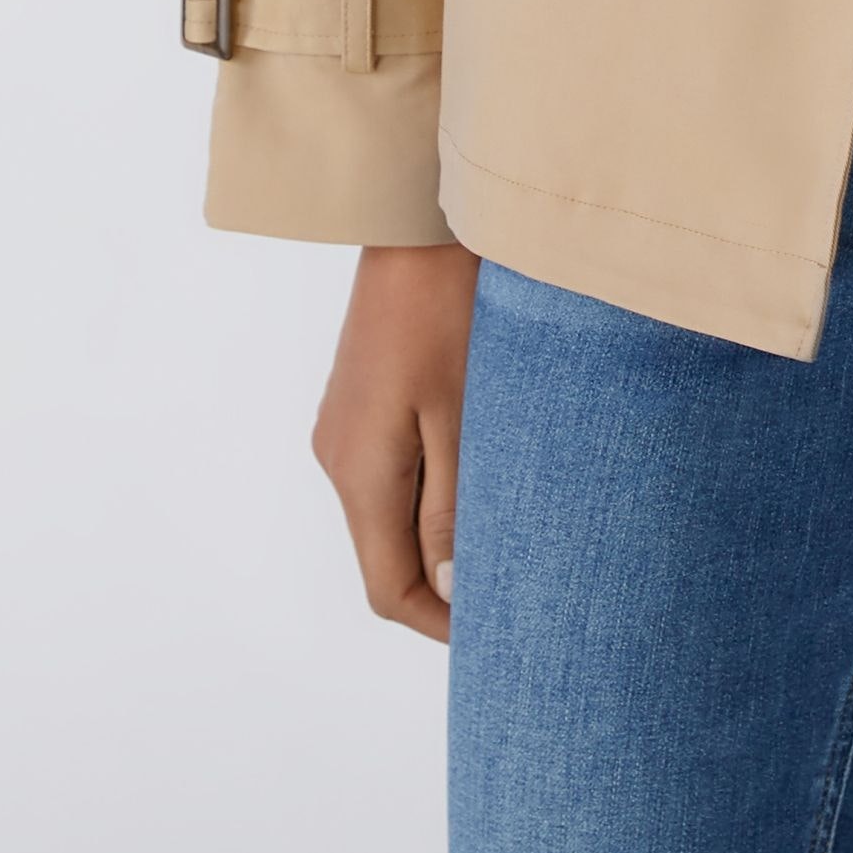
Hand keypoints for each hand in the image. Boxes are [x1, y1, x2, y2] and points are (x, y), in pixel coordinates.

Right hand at [311, 239, 478, 641]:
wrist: (416, 219)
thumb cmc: (449, 308)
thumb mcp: (462, 414)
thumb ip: (452, 507)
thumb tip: (449, 590)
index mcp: (360, 471)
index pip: (388, 587)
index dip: (440, 621)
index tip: (494, 633)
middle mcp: (338, 457)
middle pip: (385, 557)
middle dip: (444, 583)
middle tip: (514, 591)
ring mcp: (344, 429)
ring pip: (389, 516)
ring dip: (440, 536)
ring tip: (507, 535)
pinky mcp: (359, 404)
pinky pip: (390, 474)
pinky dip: (430, 494)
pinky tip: (479, 477)